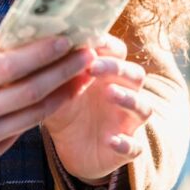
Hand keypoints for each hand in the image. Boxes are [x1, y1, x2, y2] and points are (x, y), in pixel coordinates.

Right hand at [0, 26, 94, 164]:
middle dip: (62, 72)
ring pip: (30, 116)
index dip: (39, 54)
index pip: (7, 69)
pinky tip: (60, 94)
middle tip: (87, 54)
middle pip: (27, 93)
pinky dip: (43, 112)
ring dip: (63, 95)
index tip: (64, 39)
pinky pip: (20, 131)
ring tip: (84, 74)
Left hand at [42, 34, 152, 181]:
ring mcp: (128, 121)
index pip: (118, 53)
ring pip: (143, 107)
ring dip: (129, 99)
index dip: (108, 45)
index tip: (90, 40)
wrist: (70, 149)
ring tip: (110, 93)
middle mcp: (123, 94)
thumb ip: (57, 72)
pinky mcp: (127, 148)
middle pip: (134, 75)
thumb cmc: (66, 109)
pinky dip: (126, 143)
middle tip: (92, 66)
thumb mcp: (57, 90)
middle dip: (117, 68)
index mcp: (108, 75)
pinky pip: (135, 146)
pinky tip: (111, 140)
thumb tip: (46, 46)